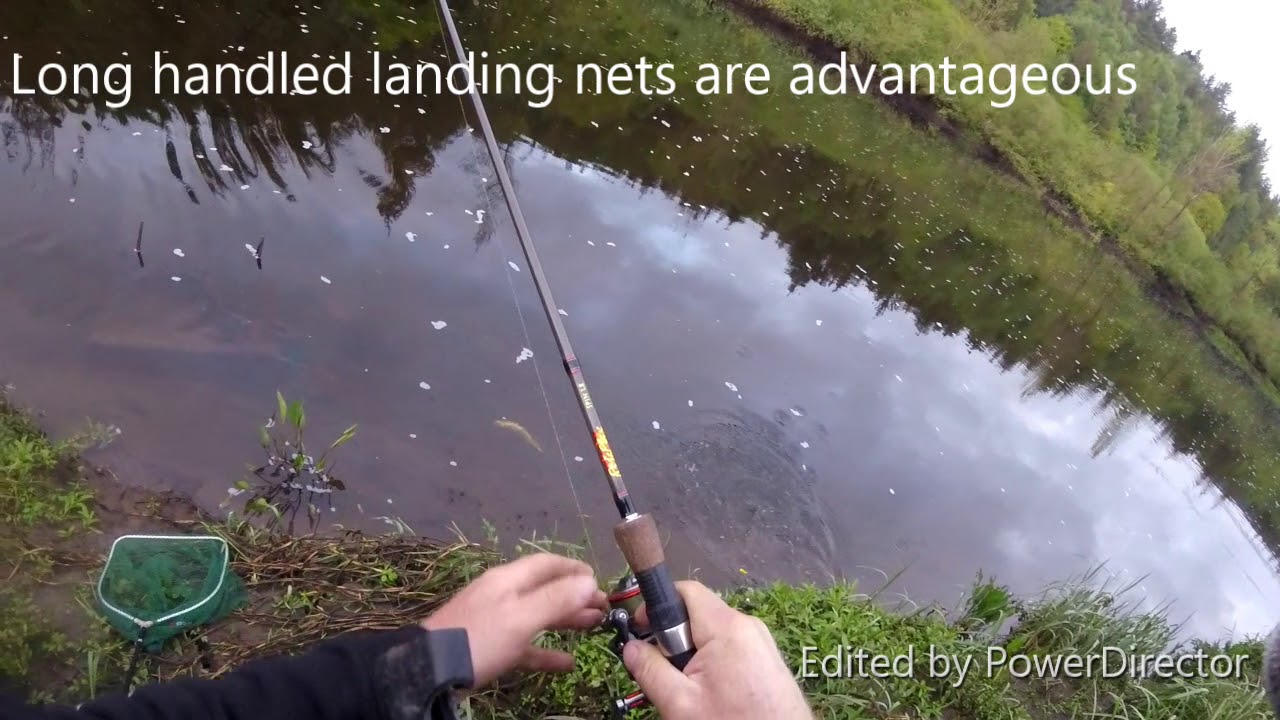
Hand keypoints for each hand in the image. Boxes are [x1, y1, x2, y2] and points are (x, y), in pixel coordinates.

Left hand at [422, 553, 606, 686]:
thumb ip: (555, 599)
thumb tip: (589, 581)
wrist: (429, 670)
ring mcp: (495, 621)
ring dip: (566, 619)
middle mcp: (502, 595)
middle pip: (545, 589)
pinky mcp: (490, 647)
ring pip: (538, 615)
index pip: (547, 564)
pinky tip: (567, 662)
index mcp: (508, 580)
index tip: (598, 579)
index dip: (574, 569)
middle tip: (603, 606)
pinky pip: (525, 644)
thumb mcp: (520, 618)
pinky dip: (546, 651)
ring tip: (594, 625)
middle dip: (575, 595)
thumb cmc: (479, 638)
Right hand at [624, 581, 811, 719]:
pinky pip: (731, 647)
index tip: (641, 630)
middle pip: (698, 613)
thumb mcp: (680, 703)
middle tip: (665, 671)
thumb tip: (630, 647)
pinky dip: (713, 662)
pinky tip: (711, 694)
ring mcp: (761, 642)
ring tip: (690, 689)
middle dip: (674, 637)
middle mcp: (748, 625)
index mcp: (727, 627)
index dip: (657, 604)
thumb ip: (650, 670)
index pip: (686, 590)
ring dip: (693, 653)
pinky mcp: (767, 659)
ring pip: (713, 633)